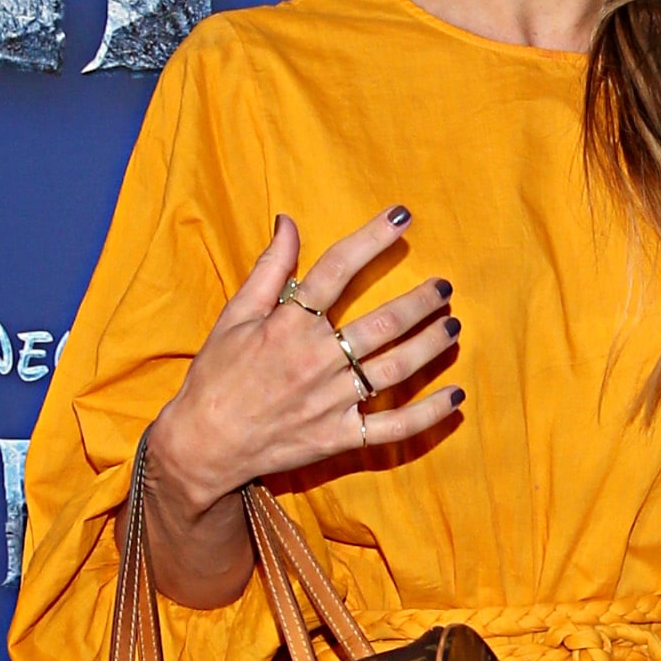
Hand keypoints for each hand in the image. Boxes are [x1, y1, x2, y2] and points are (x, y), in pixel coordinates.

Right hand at [150, 212, 463, 512]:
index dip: (372, 238)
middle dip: (420, 302)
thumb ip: (269, 270)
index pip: (337, 269)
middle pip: (382, 323)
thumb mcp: (235, 316)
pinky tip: (456, 396)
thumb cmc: (217, 376)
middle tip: (445, 287)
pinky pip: (394, 427)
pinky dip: (428, 414)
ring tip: (453, 327)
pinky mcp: (340, 436)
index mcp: (289, 325)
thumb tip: (289, 222)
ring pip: (395, 368)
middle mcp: (316, 360)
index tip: (402, 217)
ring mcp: (332, 401)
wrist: (204, 444)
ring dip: (430, 346)